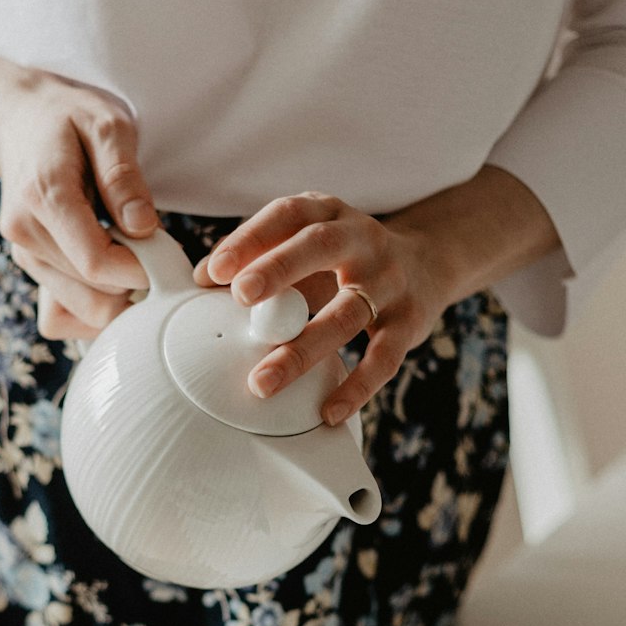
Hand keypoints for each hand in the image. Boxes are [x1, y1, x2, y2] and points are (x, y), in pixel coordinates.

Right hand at [0, 70, 158, 338]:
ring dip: (120, 296)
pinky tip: (111, 276)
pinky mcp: (31, 270)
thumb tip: (143, 227)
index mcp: (44, 197)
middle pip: (96, 295)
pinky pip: (64, 318)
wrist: (17, 121)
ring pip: (84, 312)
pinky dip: (96, 307)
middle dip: (137, 282)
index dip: (142, 269)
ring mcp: (25, 257)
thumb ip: (124, 178)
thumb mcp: (106, 125)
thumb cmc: (68, 118)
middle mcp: (25, 235)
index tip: (167, 249)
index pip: (96, 263)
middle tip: (156, 249)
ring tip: (133, 255)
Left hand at [192, 192, 444, 424]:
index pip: (287, 215)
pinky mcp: (409, 322)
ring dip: (302, 350)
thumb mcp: (304, 245)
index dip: (250, 239)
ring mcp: (389, 281)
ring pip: (346, 314)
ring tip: (262, 382)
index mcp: (328, 214)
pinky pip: (383, 358)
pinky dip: (356, 386)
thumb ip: (258, 258)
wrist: (427, 265)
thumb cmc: (343, 259)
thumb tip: (199, 281)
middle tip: (240, 296)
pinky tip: (327, 412)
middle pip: (319, 248)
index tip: (215, 271)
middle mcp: (362, 239)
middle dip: (278, 270)